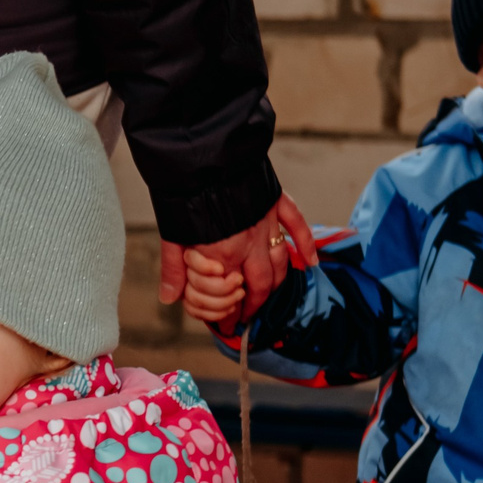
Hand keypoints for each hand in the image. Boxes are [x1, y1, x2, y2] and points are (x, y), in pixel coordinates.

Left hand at [159, 194, 313, 316]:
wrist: (200, 161)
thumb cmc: (182, 197)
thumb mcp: (172, 236)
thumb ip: (174, 269)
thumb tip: (170, 298)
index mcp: (222, 255)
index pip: (231, 294)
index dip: (229, 312)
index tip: (228, 322)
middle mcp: (249, 244)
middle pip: (262, 285)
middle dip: (257, 303)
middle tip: (250, 313)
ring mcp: (267, 224)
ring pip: (281, 263)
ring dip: (277, 282)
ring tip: (270, 294)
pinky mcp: (277, 204)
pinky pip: (299, 228)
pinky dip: (307, 247)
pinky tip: (312, 262)